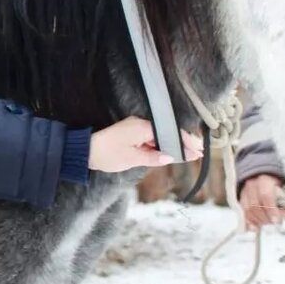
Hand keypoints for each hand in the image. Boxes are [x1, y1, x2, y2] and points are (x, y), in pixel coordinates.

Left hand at [88, 117, 203, 171]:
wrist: (87, 151)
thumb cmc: (107, 154)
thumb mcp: (132, 158)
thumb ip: (153, 157)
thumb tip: (169, 157)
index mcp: (142, 127)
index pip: (169, 132)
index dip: (184, 141)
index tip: (197, 149)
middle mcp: (140, 124)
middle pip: (166, 133)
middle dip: (181, 143)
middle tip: (197, 153)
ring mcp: (135, 129)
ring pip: (159, 137)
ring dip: (171, 145)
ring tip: (188, 155)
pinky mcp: (131, 134)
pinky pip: (150, 139)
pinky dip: (160, 146)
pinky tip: (170, 154)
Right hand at [239, 173, 284, 230]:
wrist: (264, 180)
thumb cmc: (275, 187)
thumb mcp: (283, 190)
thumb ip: (284, 202)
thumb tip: (283, 215)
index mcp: (263, 181)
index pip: (265, 196)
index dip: (271, 210)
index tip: (276, 220)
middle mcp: (251, 186)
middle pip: (255, 206)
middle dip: (265, 218)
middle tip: (273, 223)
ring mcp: (244, 194)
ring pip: (248, 211)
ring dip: (258, 221)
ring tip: (267, 223)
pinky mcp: (240, 202)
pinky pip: (243, 214)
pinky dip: (249, 223)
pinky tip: (255, 228)